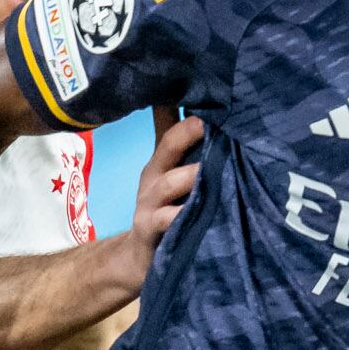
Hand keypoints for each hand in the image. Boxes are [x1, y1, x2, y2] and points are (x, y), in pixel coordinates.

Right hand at [64, 117, 203, 327]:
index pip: (169, 127)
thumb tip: (193, 107)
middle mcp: (154, 178)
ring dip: (191, 175)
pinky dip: (183, 214)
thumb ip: (177, 143)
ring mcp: (151, 205)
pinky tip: (201, 209)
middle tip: (207, 122)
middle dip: (186, 134)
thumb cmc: (164, 209)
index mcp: (161, 162)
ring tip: (209, 166)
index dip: (185, 110)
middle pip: (166, 148)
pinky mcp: (152, 232)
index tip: (208, 91)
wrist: (139, 258)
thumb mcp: (168, 176)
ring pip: (169, 184)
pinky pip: (168, 221)